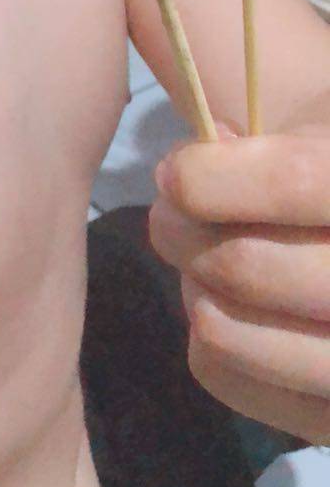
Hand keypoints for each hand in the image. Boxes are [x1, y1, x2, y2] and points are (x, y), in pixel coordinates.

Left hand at [150, 119, 329, 443]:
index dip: (217, 175)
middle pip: (248, 264)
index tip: (178, 170)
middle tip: (171, 216)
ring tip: (200, 263)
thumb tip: (181, 107)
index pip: (303, 181)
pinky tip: (228, 313)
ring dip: (192, 287)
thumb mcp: (319, 113)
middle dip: (183, 232)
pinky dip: (207, 345)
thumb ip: (260, 103)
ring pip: (225, 330)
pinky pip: (228, 383)